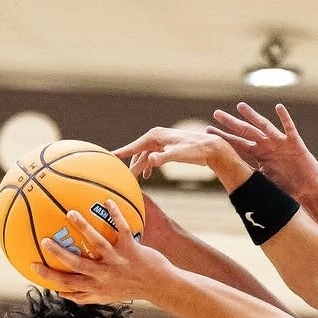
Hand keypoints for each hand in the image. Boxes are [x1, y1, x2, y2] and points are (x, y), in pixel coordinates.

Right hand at [37, 202, 165, 304]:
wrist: (160, 286)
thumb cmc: (130, 289)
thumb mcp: (106, 297)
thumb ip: (84, 295)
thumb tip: (60, 293)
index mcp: (96, 286)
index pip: (67, 283)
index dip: (49, 276)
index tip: (32, 265)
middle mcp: (104, 275)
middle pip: (77, 264)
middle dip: (59, 253)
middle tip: (45, 239)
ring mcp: (117, 261)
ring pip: (97, 243)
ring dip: (83, 228)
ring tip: (71, 213)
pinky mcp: (131, 250)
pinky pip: (121, 229)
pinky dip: (115, 215)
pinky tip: (108, 201)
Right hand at [113, 127, 252, 191]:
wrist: (211, 148)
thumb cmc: (195, 151)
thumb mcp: (178, 155)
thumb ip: (163, 158)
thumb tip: (150, 160)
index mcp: (154, 136)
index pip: (133, 147)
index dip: (120, 153)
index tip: (106, 157)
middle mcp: (155, 137)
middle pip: (136, 153)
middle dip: (129, 165)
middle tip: (119, 178)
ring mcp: (160, 142)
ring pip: (143, 156)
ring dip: (138, 167)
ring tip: (132, 180)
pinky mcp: (166, 148)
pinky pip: (151, 157)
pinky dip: (147, 166)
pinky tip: (146, 176)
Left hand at [209, 102, 317, 200]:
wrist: (308, 189)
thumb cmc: (288, 188)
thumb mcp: (264, 183)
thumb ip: (251, 177)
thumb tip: (230, 183)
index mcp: (259, 155)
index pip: (238, 144)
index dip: (224, 138)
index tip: (208, 131)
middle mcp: (267, 146)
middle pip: (247, 132)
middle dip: (232, 123)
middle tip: (216, 114)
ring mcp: (280, 142)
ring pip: (264, 126)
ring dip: (253, 116)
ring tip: (240, 107)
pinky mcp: (295, 143)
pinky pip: (289, 128)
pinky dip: (285, 118)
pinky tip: (278, 107)